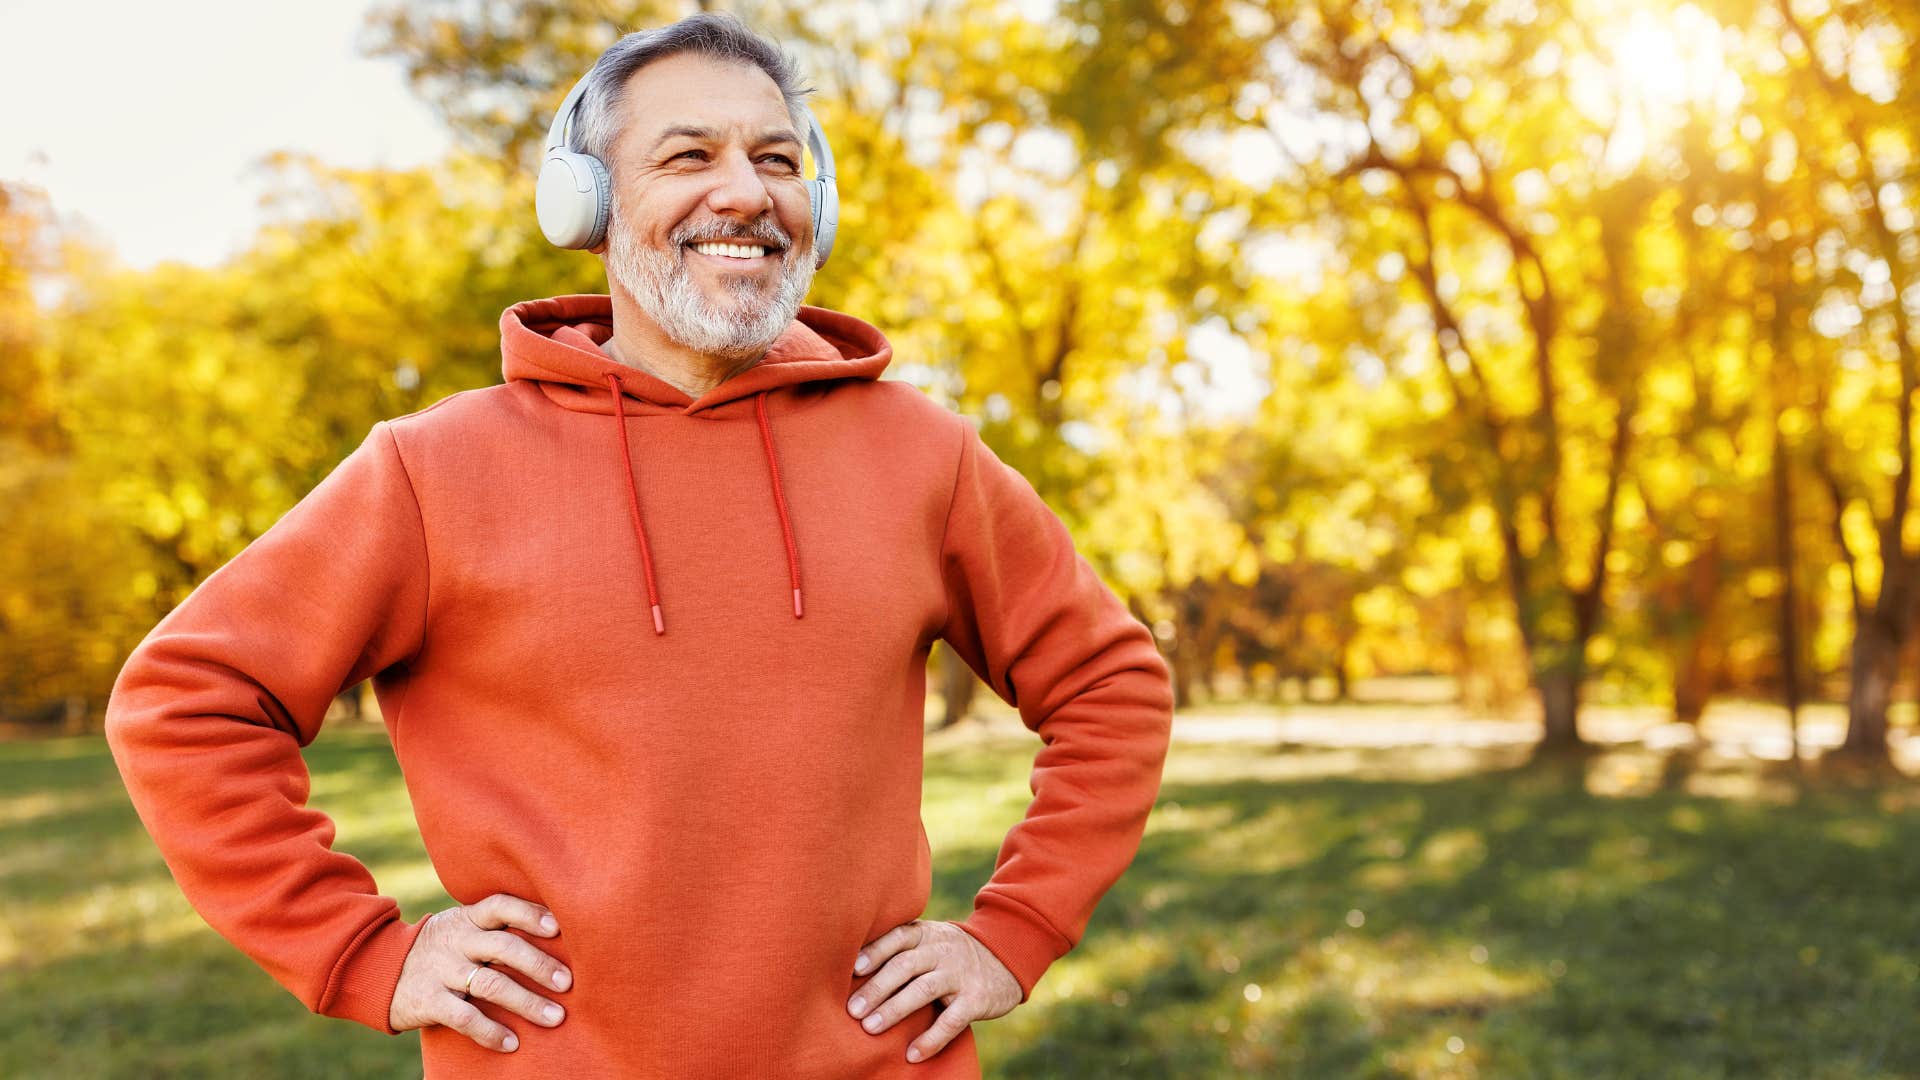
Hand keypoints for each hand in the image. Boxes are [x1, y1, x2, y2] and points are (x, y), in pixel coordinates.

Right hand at [388, 893, 572, 1052]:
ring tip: (555, 1018)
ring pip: (491, 984)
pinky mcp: (429, 1001)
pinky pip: (464, 1017)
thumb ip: (496, 929)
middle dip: (539, 965)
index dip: (530, 914)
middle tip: (568, 983)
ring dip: (527, 1003)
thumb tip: (556, 933)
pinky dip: (490, 1032)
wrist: (379, 970)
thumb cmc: (441, 949)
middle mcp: (457, 941)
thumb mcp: (461, 928)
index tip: (559, 928)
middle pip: (504, 947)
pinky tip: (512, 1043)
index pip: (501, 906)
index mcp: (468, 918)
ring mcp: (442, 970)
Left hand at [847, 919, 1022, 1062]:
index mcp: (927, 934)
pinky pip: (952, 1020)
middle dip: (877, 988)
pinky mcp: (977, 999)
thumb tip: (852, 970)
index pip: (898, 937)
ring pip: (924, 990)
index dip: (875, 952)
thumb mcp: (931, 940)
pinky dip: (931, 1039)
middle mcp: (943, 950)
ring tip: (870, 1028)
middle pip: (905, 965)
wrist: (1006, 959)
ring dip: (894, 1009)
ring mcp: (961, 974)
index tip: (853, 970)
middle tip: (852, 1010)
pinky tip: (912, 1054)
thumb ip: (902, 949)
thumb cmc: (952, 954)